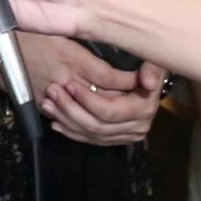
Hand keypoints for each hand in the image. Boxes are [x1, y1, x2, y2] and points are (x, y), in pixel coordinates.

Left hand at [35, 47, 163, 146]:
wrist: (149, 79)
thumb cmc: (146, 64)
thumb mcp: (151, 60)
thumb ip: (152, 70)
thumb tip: (149, 83)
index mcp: (144, 109)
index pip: (109, 110)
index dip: (87, 99)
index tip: (69, 84)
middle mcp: (138, 127)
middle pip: (97, 125)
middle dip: (71, 109)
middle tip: (52, 93)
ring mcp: (126, 136)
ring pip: (91, 134)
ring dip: (67, 120)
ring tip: (48, 104)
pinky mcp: (116, 139)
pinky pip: (91, 140)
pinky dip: (72, 132)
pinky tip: (56, 122)